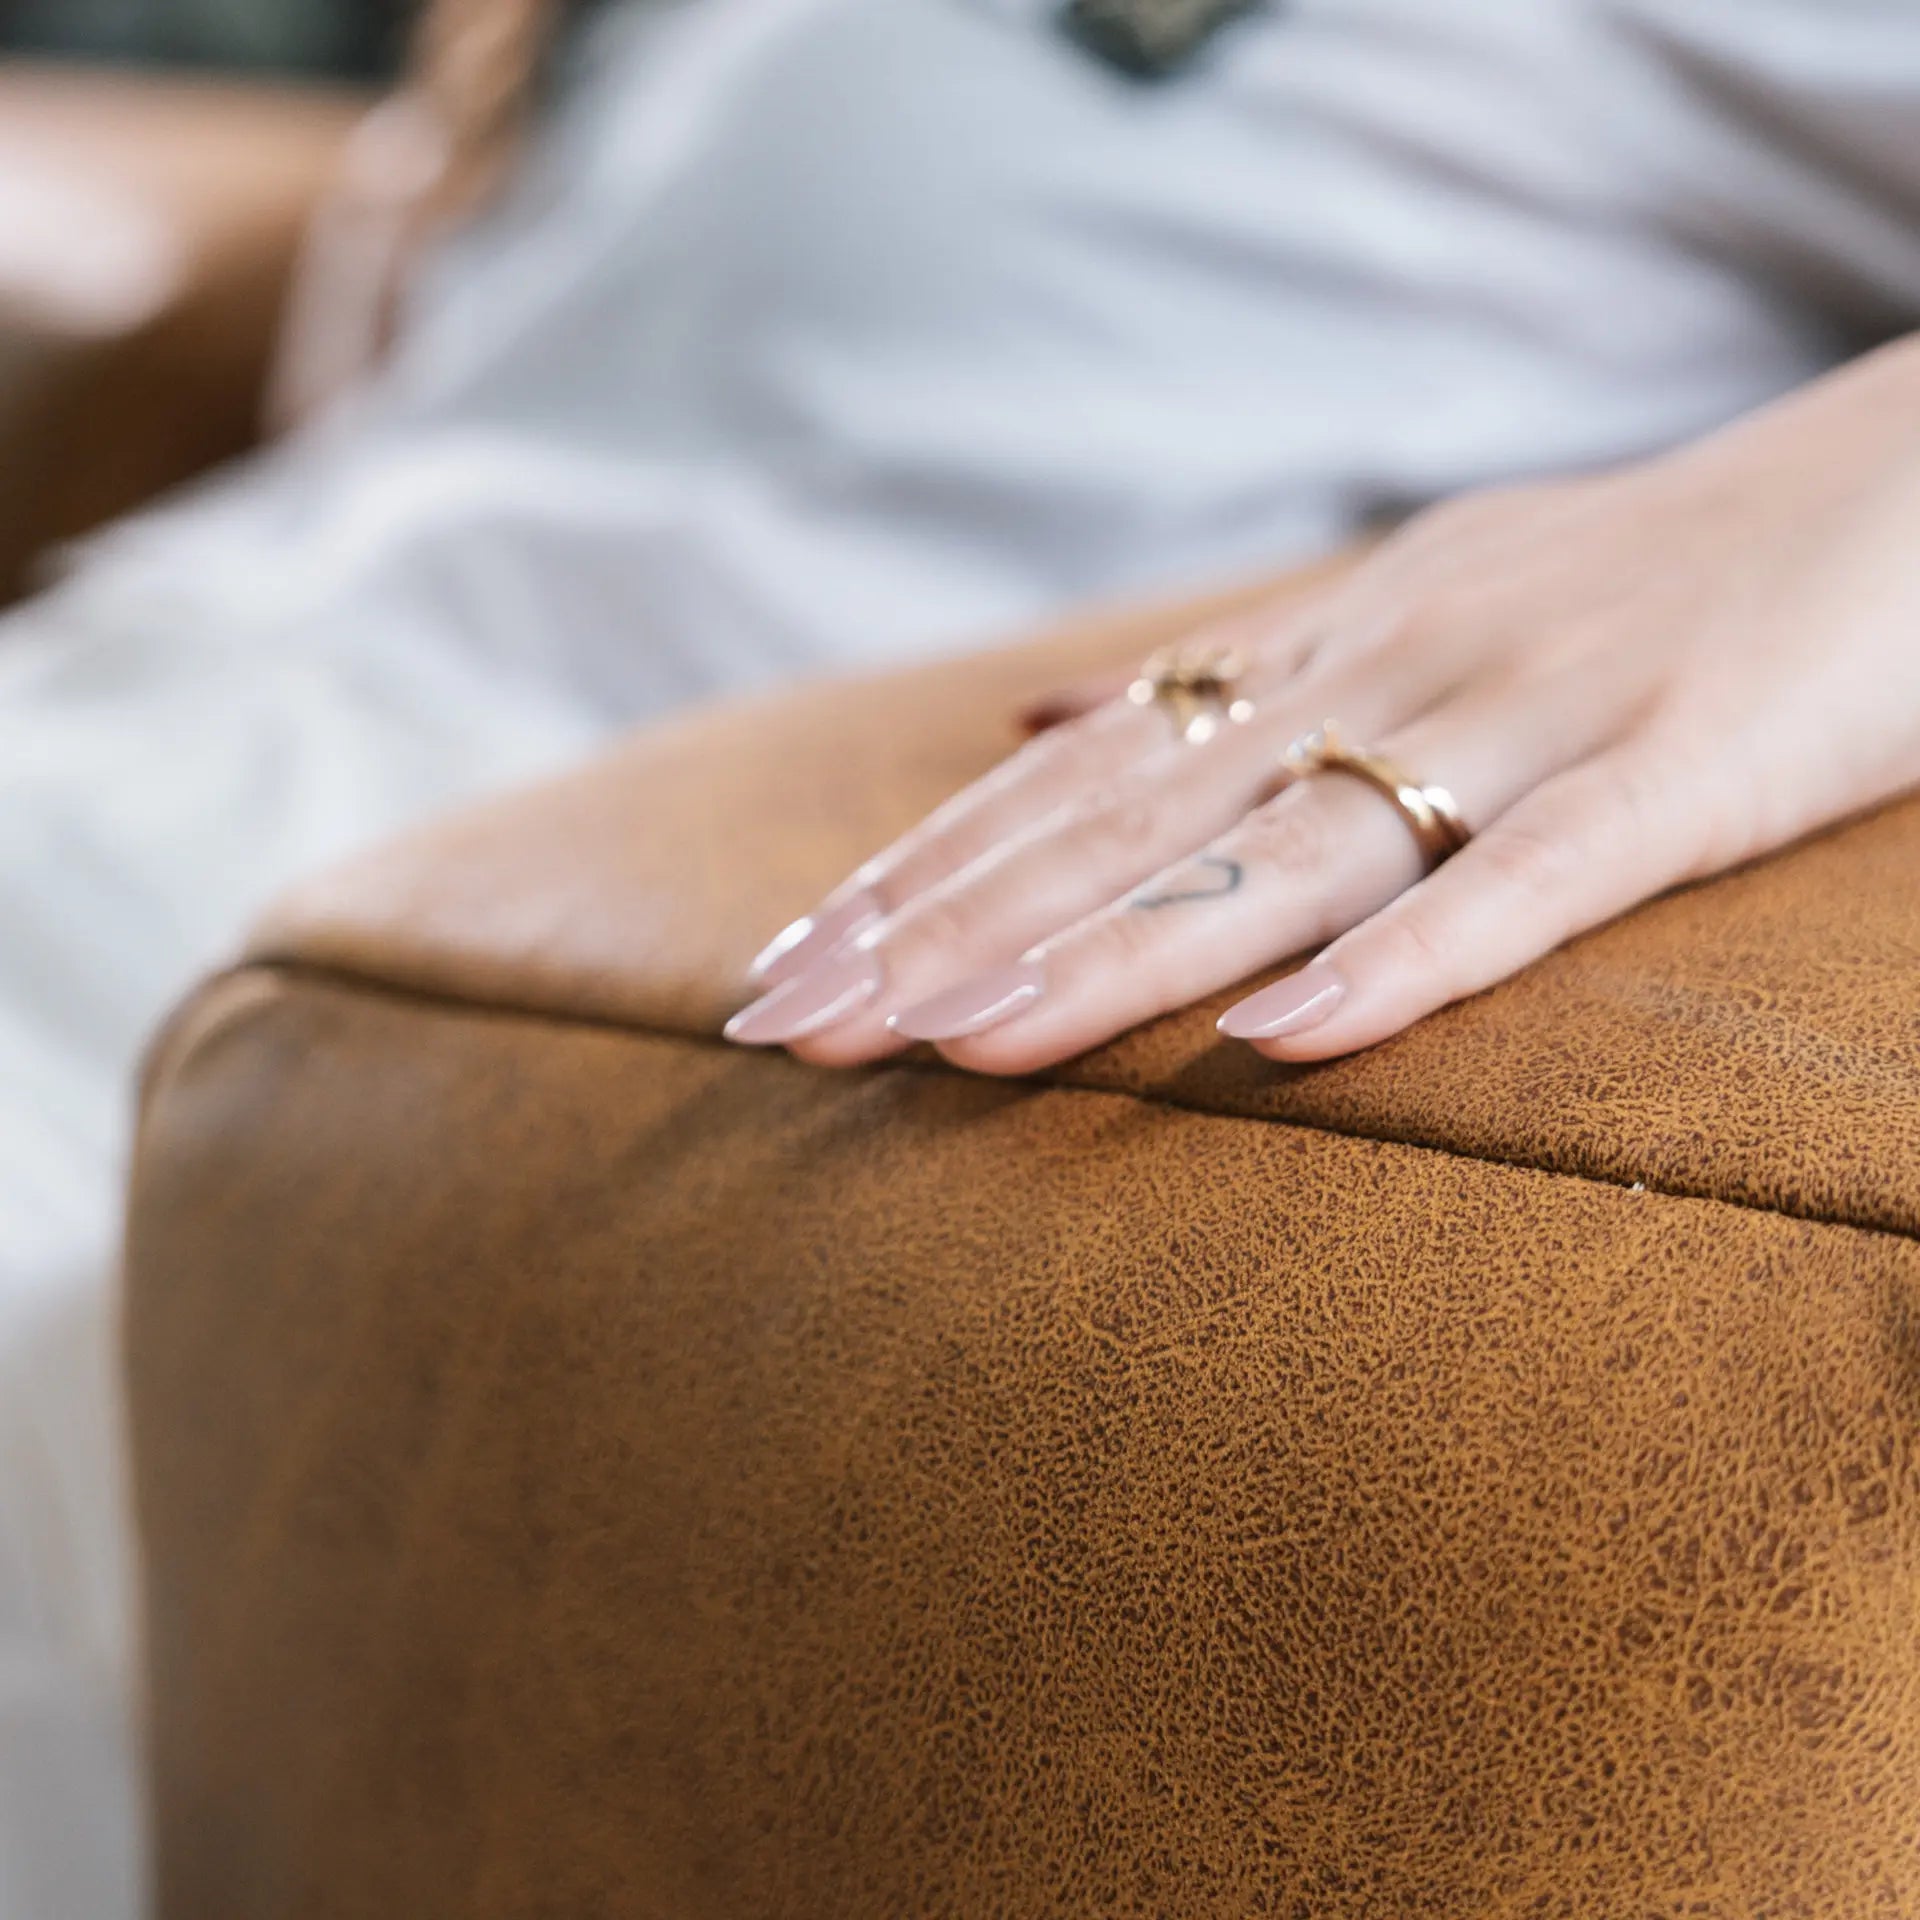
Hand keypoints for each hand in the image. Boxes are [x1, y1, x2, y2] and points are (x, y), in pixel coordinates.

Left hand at [726, 337, 1919, 1072]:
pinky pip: (1534, 881)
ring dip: (1113, 955)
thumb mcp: (1391, 615)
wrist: (1894, 483)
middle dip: (944, 934)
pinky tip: (1284, 1046)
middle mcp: (1379, 680)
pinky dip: (1411, 959)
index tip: (780, 970)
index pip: (1066, 789)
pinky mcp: (1682, 775)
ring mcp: (1525, 721)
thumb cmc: (1631, 580)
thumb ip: (1214, 686)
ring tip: (956, 1045)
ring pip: (1287, 856)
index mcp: (1309, 659)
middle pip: (1126, 827)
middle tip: (784, 1031)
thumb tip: (1031, 729)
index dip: (914, 880)